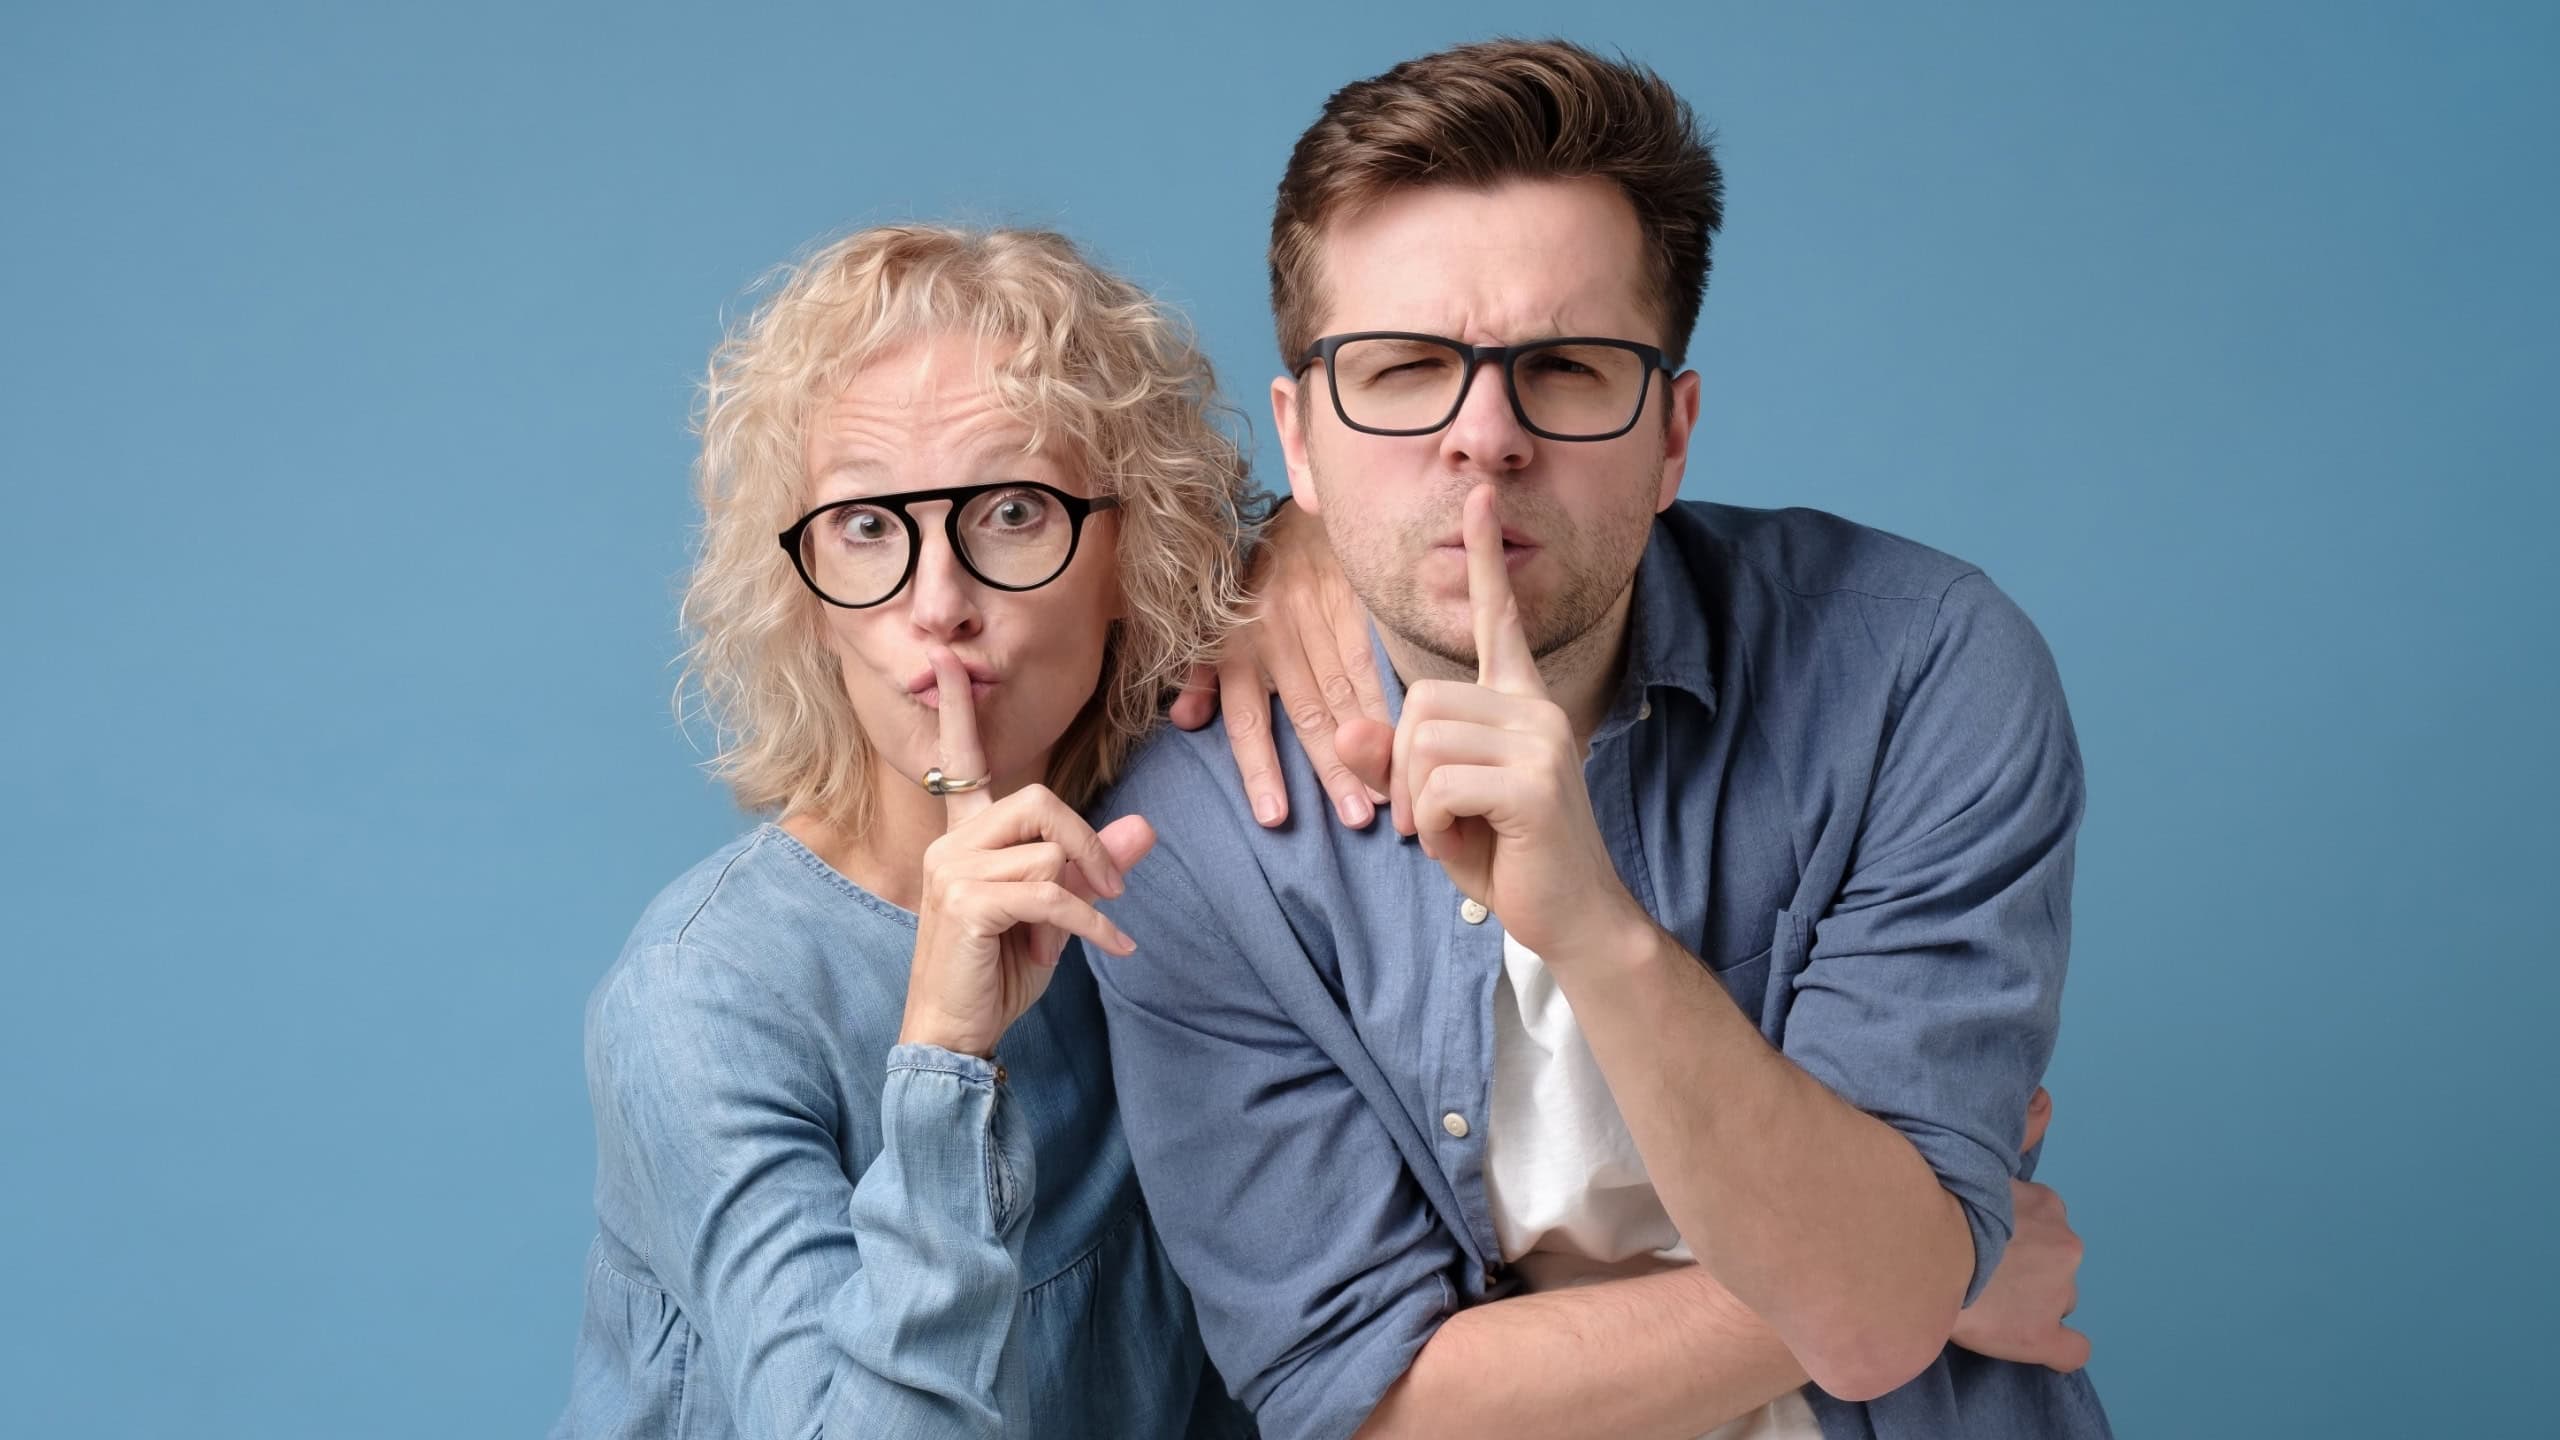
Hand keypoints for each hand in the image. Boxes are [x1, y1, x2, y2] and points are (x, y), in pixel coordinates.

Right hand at [902, 646, 1156, 1058]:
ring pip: (1048, 849)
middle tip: (1113, 889)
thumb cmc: (997, 972)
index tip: (948, 660)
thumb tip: (1146, 827)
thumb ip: (1094, 867)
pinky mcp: (969, 903)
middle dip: (1087, 842)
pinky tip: (1114, 947)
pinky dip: (1093, 923)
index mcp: (962, 837)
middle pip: (1037, 801)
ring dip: (1088, 894)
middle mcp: (950, 844)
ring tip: (1091, 931)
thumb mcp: (1056, 913)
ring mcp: (953, 871)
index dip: (955, 711)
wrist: (955, 1036)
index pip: (959, 761)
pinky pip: (1053, 893)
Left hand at [1170, 497, 1391, 828]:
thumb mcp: (1213, 623)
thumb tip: (1184, 722)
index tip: (1275, 817)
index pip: (1246, 718)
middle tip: (1357, 816)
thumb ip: (1200, 673)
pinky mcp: (1351, 601)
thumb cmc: (1255, 582)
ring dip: (1368, 742)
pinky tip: (1408, 732)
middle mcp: (1273, 634)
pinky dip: (1388, 698)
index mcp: (1236, 647)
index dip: (1260, 769)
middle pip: (1306, 712)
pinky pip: (1370, 656)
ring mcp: (1315, 616)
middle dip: (1333, 768)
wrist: (1299, 515)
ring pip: (1344, 689)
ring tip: (1391, 789)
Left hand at [1389, 484, 1644, 961]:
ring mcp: (1540, 743)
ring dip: (1419, 802)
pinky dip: (1435, 827)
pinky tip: (1469, 846)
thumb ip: (1396, 762)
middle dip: (1406, 767)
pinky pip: (1439, 785)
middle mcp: (1536, 710)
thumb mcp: (1439, 805)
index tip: (1479, 495)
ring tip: (1459, 831)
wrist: (1575, 919)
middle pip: (1420, 700)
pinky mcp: (1534, 784)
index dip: (1485, 559)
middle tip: (1437, 818)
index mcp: (1520, 704)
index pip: (1500, 619)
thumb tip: (1345, 727)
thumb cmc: (1510, 857)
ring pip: (1424, 741)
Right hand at [1951, 1088, 2091, 1371]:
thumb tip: (2045, 1097)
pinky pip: (2071, 1349)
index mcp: (2048, 1206)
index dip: (2015, 1236)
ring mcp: (2058, 1293)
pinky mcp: (2042, 1336)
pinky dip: (2057, 1347)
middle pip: (2054, 1263)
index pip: (2046, 1227)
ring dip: (2031, 1300)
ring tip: (1985, 1302)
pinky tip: (2037, 1343)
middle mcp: (2065, 1246)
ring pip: (2057, 1300)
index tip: (1985, 1240)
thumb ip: (2020, 1128)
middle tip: (1980, 1270)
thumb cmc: (1939, 1204)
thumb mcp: (1980, 1157)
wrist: (1916, 1257)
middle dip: (2027, 1268)